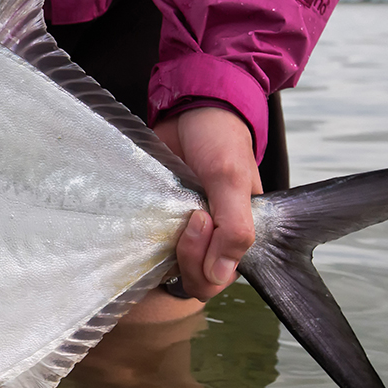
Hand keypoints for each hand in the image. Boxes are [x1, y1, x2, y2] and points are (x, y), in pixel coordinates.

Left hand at [153, 107, 262, 300]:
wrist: (191, 109)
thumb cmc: (220, 140)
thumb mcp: (232, 180)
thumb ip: (234, 228)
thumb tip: (220, 275)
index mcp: (240, 233)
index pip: (221, 276)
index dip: (207, 262)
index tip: (200, 220)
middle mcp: (213, 238)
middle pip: (195, 278)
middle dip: (189, 256)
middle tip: (189, 216)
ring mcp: (185, 229)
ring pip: (171, 265)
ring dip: (168, 249)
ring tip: (171, 212)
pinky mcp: (162, 217)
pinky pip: (152, 243)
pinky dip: (147, 237)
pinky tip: (149, 219)